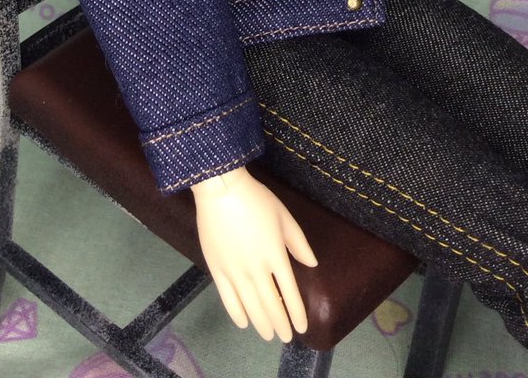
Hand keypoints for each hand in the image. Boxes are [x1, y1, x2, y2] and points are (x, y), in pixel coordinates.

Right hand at [192, 166, 317, 341]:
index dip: (296, 313)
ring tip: (269, 334)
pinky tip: (244, 322)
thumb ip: (298, 243)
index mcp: (275, 255)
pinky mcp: (216, 269)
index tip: (302, 327)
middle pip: (271, 305)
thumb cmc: (256, 199)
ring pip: (250, 307)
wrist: (221, 190)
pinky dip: (237, 314)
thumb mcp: (284, 216)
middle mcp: (256, 268)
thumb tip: (311, 264)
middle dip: (280, 324)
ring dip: (261, 324)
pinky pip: (228, 299)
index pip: (290, 293)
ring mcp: (234, 271)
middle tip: (285, 337)